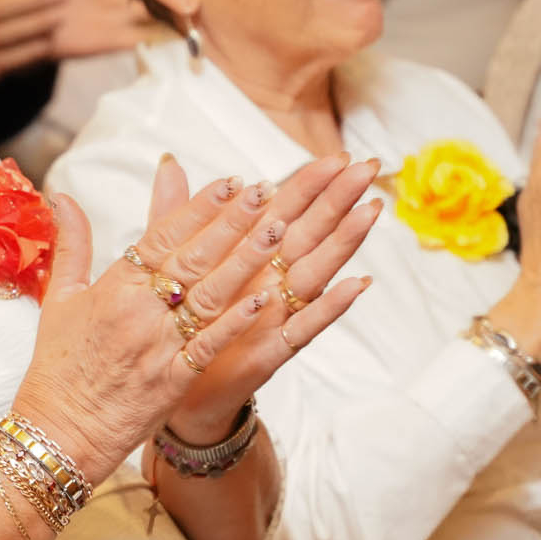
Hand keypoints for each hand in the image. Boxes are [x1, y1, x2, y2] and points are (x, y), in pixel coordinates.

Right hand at [12, 157, 373, 478]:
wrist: (58, 431)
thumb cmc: (58, 367)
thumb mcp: (58, 299)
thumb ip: (71, 245)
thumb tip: (62, 196)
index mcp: (112, 287)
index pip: (162, 235)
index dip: (198, 207)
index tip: (228, 181)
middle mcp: (138, 311)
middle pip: (192, 257)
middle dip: (231, 221)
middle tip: (263, 190)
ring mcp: (158, 345)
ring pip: (208, 294)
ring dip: (245, 260)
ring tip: (277, 230)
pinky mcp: (173, 380)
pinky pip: (210, 344)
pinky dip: (236, 321)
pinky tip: (264, 298)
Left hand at [163, 153, 382, 440]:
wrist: (170, 385)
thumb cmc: (179, 321)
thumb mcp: (170, 260)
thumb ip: (176, 213)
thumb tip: (170, 161)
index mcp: (246, 257)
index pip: (284, 210)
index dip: (309, 183)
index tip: (339, 154)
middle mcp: (269, 281)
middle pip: (309, 233)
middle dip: (339, 200)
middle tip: (369, 169)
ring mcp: (276, 314)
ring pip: (316, 272)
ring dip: (344, 243)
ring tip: (370, 212)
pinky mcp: (272, 349)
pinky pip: (306, 326)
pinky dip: (331, 306)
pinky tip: (357, 285)